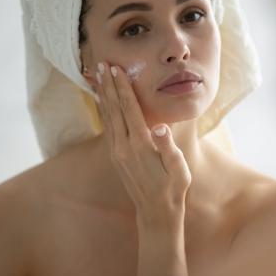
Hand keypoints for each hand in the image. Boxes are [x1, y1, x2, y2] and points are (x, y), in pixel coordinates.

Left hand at [93, 62, 190, 226]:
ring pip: (107, 116)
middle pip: (114, 108)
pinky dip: (103, 111)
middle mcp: (123, 147)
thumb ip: (168, 147)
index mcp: (140, 145)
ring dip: (103, 94)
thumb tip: (160, 126)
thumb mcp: (178, 168)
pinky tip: (101, 101)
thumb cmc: (172, 188)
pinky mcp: (116, 156)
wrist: (156, 211)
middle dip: (108, 85)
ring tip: (97, 76)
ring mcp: (117, 152)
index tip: (116, 69)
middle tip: (101, 64)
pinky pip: (107, 127)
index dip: (122, 87)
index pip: (129, 109)